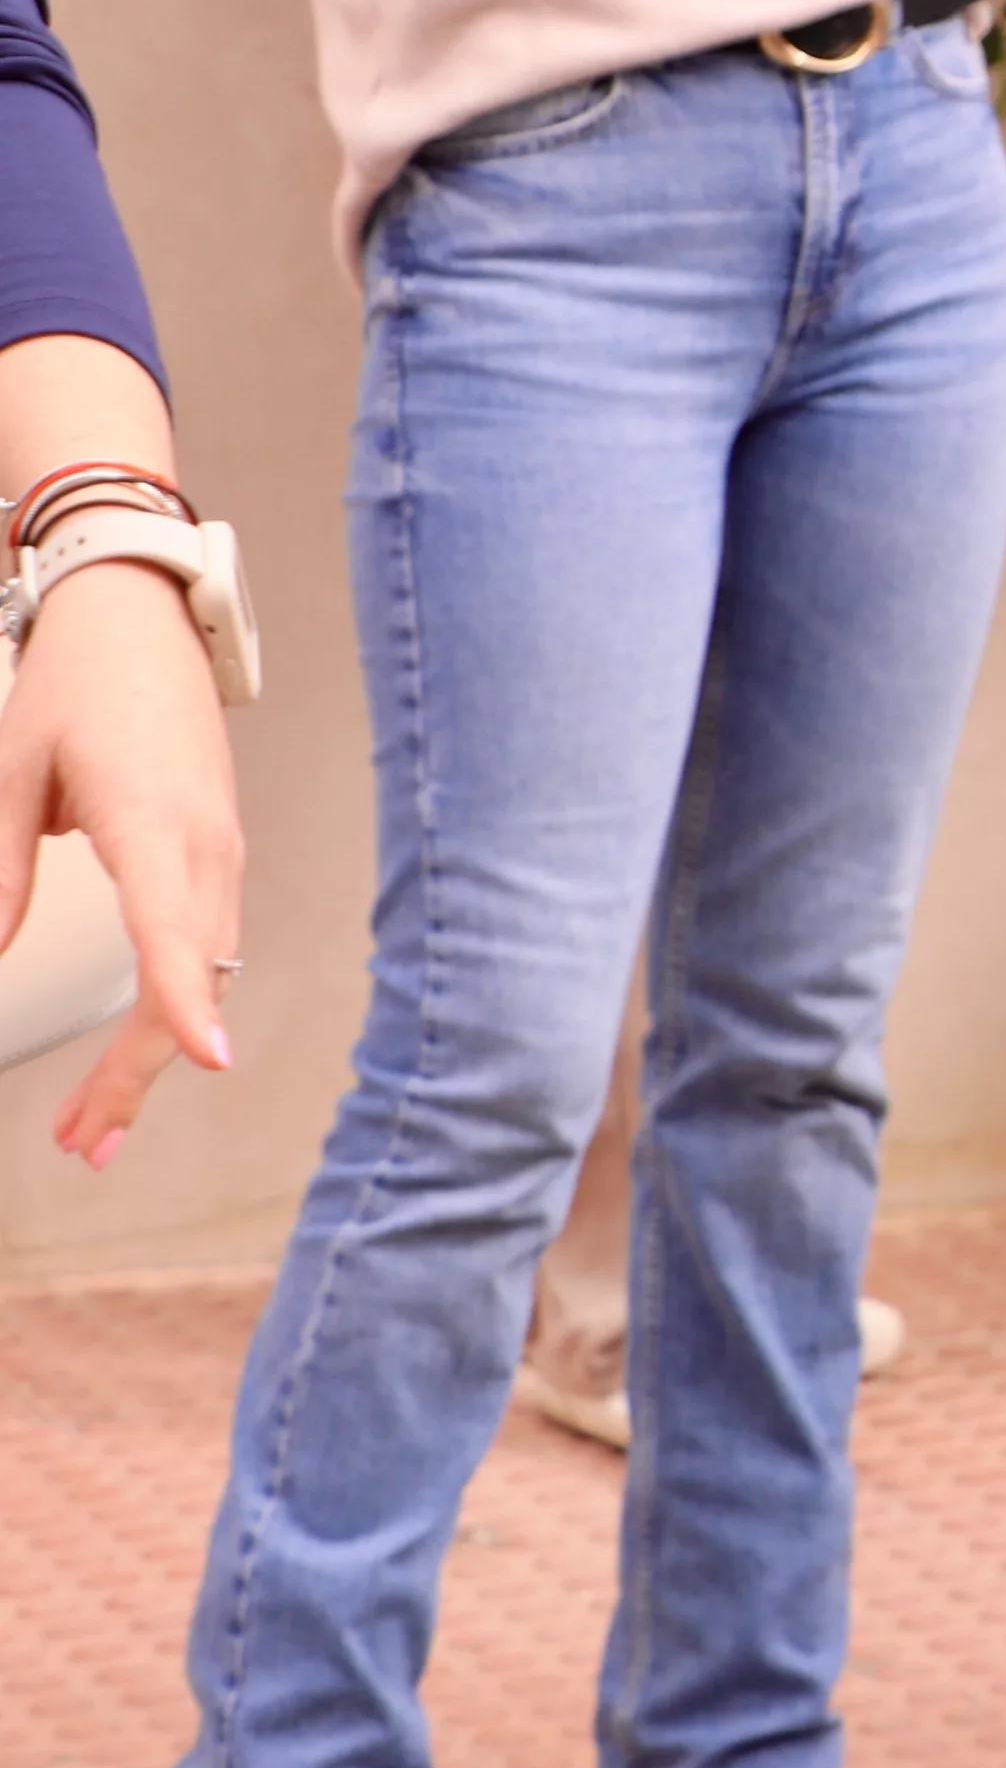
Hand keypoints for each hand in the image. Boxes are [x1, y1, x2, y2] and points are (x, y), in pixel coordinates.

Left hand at [0, 565, 242, 1166]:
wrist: (143, 621)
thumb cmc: (77, 685)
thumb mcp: (11, 770)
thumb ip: (2, 867)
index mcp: (152, 821)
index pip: (174, 928)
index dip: (186, 999)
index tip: (208, 1062)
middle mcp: (205, 847)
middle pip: (188, 982)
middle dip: (138, 1074)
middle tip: (80, 1146)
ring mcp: (221, 854)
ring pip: (200, 977)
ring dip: (149, 1056)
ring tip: (86, 1125)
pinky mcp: (218, 856)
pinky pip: (202, 950)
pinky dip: (170, 1010)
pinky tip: (135, 1051)